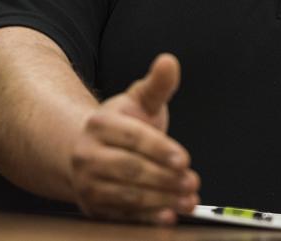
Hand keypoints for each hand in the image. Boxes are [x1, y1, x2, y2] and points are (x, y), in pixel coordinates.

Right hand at [69, 53, 199, 223]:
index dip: (160, 149)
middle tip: (192, 182)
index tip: (184, 159)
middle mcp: (87, 154)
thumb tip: (169, 61)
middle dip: (165, 178)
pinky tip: (167, 216)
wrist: (88, 150)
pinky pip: (122, 215)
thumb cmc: (121, 125)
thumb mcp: (139, 100)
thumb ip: (157, 85)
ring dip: (161, 200)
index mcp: (100, 124)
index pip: (133, 137)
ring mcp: (87, 182)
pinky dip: (146, 218)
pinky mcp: (93, 206)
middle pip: (131, 169)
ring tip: (188, 199)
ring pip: (127, 195)